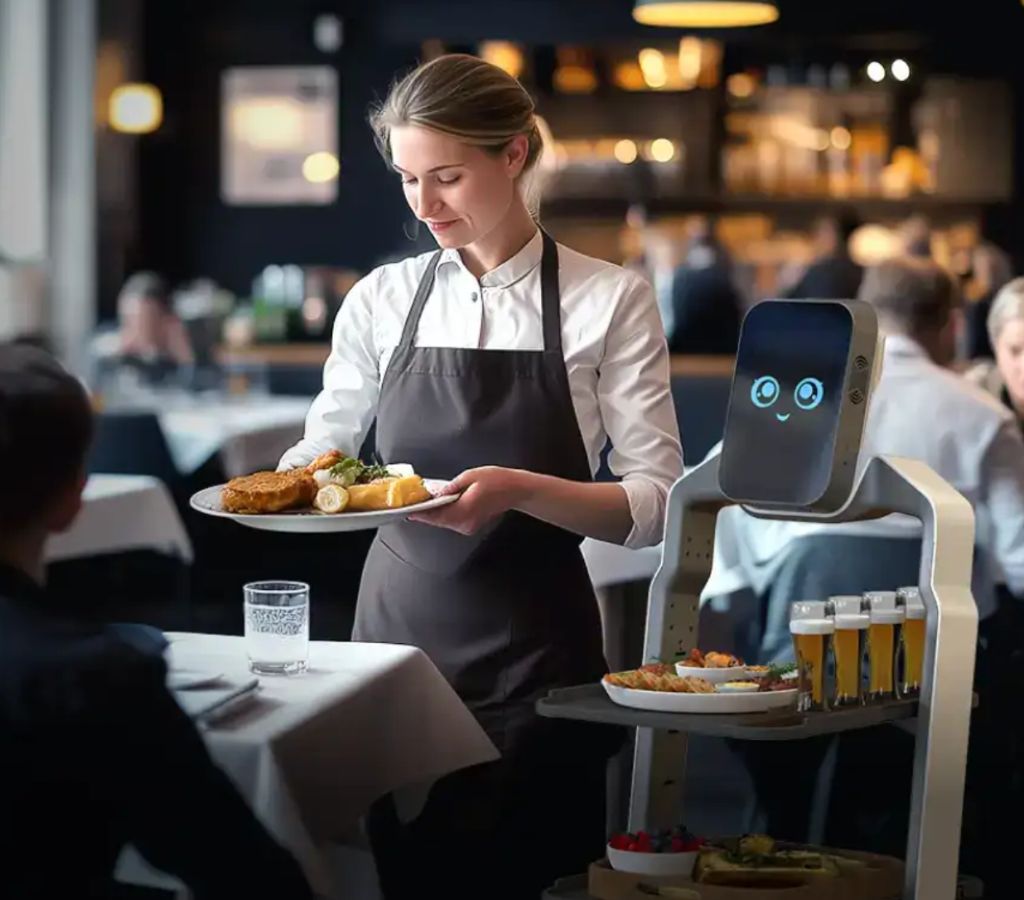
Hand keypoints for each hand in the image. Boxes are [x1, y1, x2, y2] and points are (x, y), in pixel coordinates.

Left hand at [407, 466, 526, 534]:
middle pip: (438, 521)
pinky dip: (444, 515)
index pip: (436, 515)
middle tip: (412, 505)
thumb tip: (436, 492)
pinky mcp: (471, 526)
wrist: (516, 490)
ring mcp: (469, 526)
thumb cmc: (497, 480)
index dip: (420, 513)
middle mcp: (465, 522)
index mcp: (464, 509)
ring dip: (434, 514)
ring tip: (423, 504)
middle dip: (425, 513)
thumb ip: (451, 486)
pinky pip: (452, 522)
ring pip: (444, 522)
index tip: (408, 511)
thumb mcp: (471, 476)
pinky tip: (439, 506)